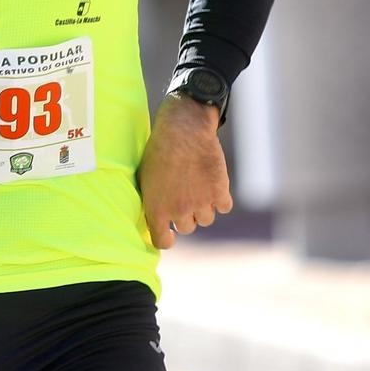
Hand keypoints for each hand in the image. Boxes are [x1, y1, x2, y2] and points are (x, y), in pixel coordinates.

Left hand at [138, 94, 231, 249]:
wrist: (183, 128)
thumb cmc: (159, 149)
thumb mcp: (145, 177)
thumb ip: (151, 201)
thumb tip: (154, 217)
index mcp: (157, 209)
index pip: (162, 241)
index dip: (167, 240)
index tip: (170, 236)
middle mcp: (179, 210)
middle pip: (187, 228)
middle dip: (186, 216)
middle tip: (184, 198)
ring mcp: (201, 203)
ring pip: (206, 219)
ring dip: (203, 207)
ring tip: (198, 188)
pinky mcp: (219, 191)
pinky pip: (224, 207)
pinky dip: (221, 198)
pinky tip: (213, 185)